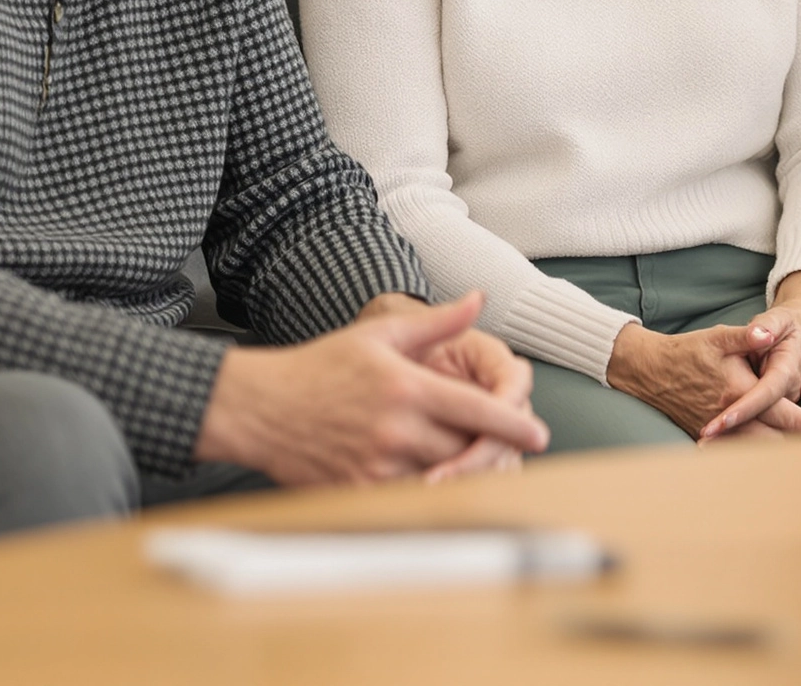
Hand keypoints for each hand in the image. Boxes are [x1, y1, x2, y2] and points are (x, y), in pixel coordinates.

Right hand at [194, 290, 547, 485]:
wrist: (261, 408)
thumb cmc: (321, 368)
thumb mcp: (381, 335)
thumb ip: (436, 322)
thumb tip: (478, 300)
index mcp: (407, 386)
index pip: (475, 410)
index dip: (513, 424)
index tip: (538, 435)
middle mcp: (396, 429)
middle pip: (465, 451)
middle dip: (490, 453)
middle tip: (508, 451)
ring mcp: (376, 465)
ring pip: (441, 480)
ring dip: (462, 476)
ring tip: (477, 468)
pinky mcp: (358, 490)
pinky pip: (407, 501)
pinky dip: (427, 495)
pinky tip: (435, 484)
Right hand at [606, 277, 800, 443]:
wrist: (649, 371)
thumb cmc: (687, 351)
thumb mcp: (720, 337)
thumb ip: (749, 336)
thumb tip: (769, 332)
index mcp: (740, 393)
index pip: (788, 415)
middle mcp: (733, 420)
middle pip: (781, 443)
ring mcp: (722, 433)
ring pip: (763, 454)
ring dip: (791, 458)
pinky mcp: (713, 438)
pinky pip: (744, 455)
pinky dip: (764, 460)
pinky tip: (778, 466)